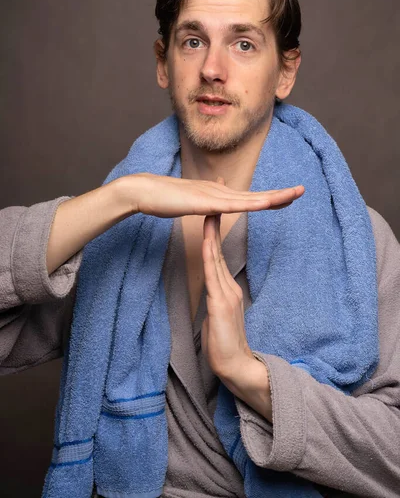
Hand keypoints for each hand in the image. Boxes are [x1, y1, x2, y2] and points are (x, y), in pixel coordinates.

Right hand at [124, 173, 303, 217]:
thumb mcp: (188, 201)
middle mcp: (219, 191)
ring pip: (250, 198)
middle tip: (302, 190)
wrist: (143, 191)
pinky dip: (252, 204)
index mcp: (217, 194)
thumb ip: (202, 201)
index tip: (287, 197)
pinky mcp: (205, 202)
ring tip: (294, 194)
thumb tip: (213, 196)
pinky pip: (233, 205)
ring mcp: (213, 196)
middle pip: (255, 195)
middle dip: (280, 194)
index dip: (269, 197)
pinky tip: (267, 203)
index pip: (248, 198)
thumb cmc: (162, 198)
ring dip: (274, 197)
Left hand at [201, 214, 271, 419]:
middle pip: (218, 247)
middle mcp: (229, 285)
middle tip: (215, 194)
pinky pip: (213, 275)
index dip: (212, 230)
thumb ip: (214, 299)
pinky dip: (209, 256)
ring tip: (209, 210)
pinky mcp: (222, 304)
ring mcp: (227, 293)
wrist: (236, 366)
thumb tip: (209, 289)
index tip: (210, 209)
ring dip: (211, 233)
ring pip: (216, 257)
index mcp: (228, 287)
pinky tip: (205, 243)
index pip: (217, 253)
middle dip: (214, 220)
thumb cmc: (224, 344)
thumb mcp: (217, 316)